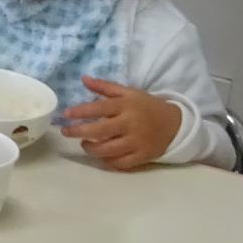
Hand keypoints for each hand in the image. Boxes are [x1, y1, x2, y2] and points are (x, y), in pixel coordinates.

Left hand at [62, 77, 181, 168]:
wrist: (176, 124)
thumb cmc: (147, 107)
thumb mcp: (129, 93)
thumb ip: (105, 87)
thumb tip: (83, 79)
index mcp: (127, 106)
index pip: (100, 108)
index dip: (81, 111)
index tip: (66, 114)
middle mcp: (131, 124)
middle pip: (100, 131)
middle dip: (79, 132)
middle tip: (66, 132)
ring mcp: (137, 142)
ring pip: (108, 150)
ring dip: (91, 148)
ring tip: (85, 143)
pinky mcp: (143, 156)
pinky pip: (120, 163)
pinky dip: (107, 161)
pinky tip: (102, 155)